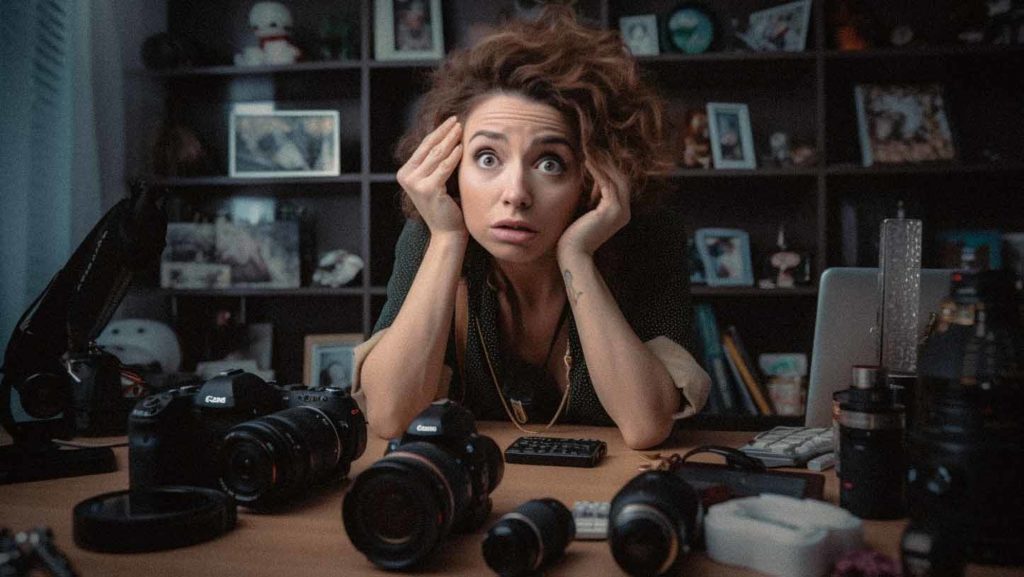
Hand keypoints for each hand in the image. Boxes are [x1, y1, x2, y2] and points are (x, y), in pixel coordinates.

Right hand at [396, 116, 465, 237]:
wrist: (447, 232)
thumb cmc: (446, 206)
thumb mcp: (437, 180)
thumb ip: (436, 162)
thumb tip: (448, 137)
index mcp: (405, 173)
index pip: (423, 147)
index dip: (438, 132)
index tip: (451, 121)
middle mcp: (406, 177)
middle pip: (429, 148)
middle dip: (444, 132)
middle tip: (457, 120)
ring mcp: (415, 184)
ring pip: (436, 155)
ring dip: (450, 140)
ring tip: (461, 129)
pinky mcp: (427, 189)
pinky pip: (443, 168)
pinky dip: (453, 156)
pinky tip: (461, 147)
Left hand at [557, 153, 630, 261]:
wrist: (573, 253)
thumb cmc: (573, 235)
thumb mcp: (584, 211)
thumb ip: (590, 197)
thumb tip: (587, 180)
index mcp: (619, 212)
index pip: (617, 184)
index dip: (608, 168)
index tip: (594, 154)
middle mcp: (624, 211)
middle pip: (621, 178)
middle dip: (608, 162)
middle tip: (594, 147)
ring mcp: (620, 211)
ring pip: (616, 178)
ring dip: (603, 163)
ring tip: (591, 150)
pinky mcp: (612, 209)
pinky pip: (606, 183)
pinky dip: (598, 170)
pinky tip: (587, 161)